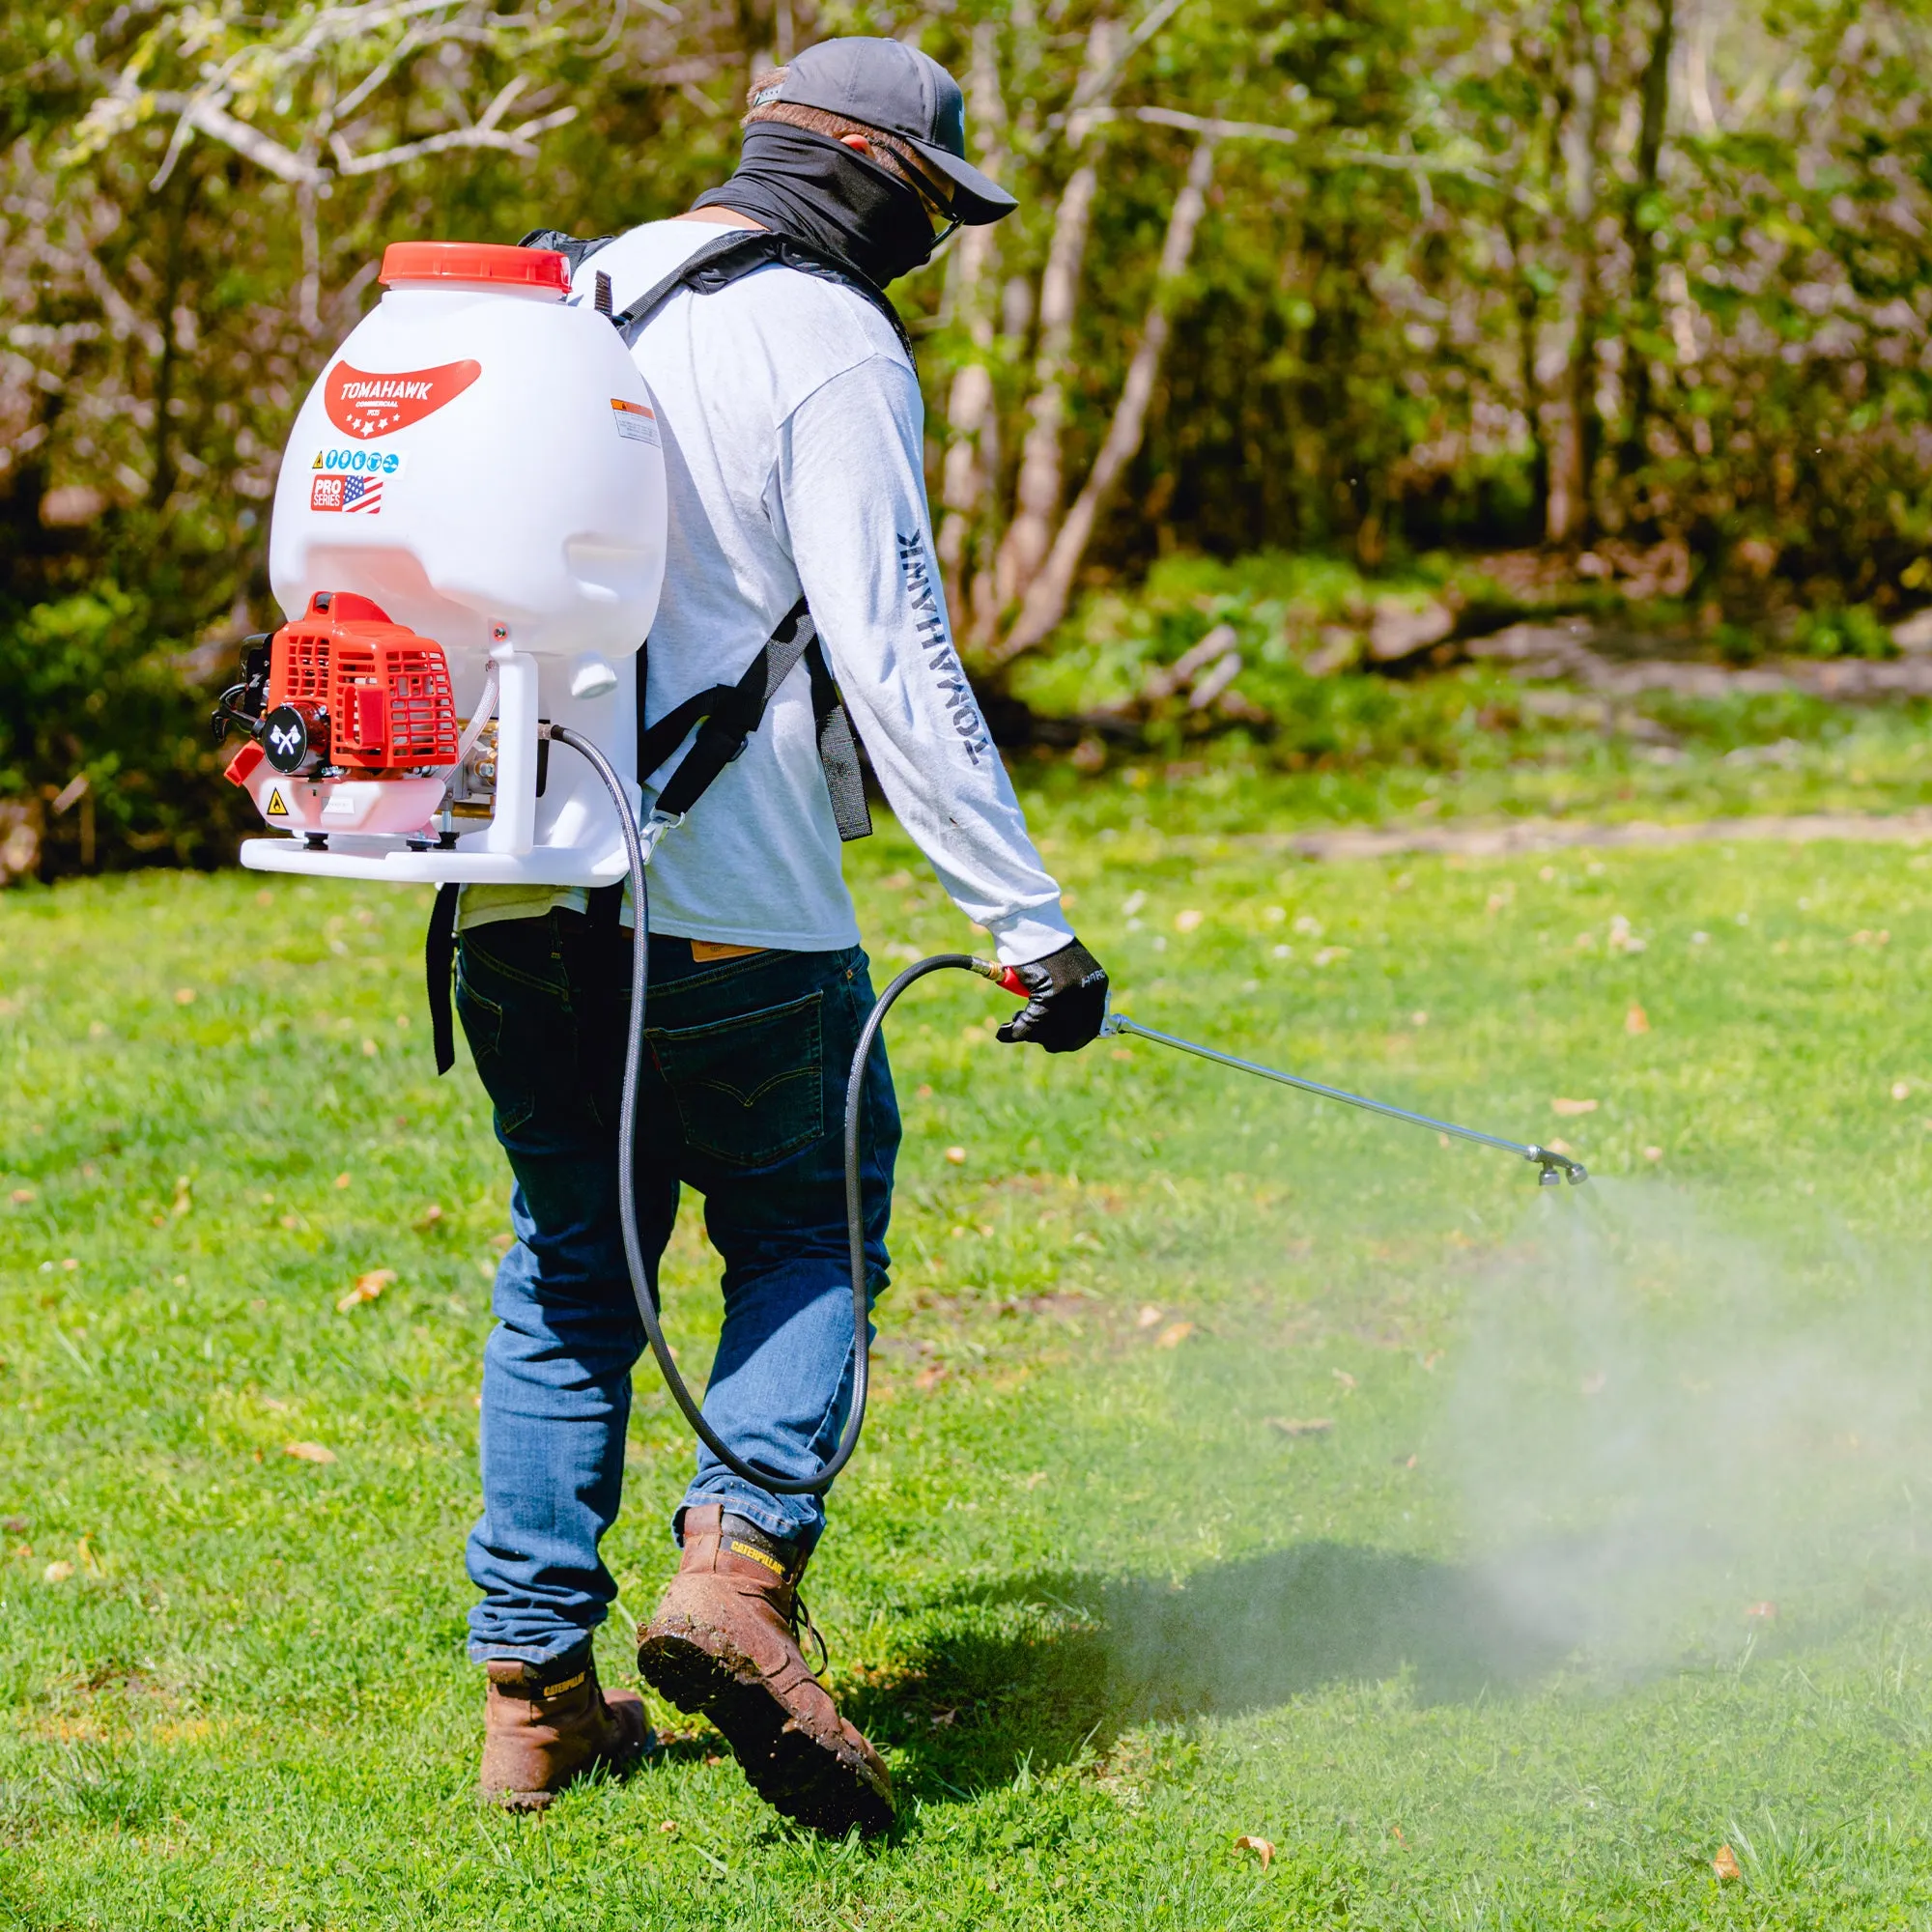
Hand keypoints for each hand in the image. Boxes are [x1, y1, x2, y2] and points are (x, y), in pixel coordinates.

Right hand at [996, 939, 1108, 1053]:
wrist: (1031, 924)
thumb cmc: (1044, 945)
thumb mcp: (1067, 971)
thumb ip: (1072, 995)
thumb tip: (1064, 1027)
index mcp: (1098, 984)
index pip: (1091, 1026)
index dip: (1071, 1038)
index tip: (1053, 1040)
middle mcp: (1089, 992)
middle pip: (1071, 1035)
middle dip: (1049, 1039)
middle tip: (1030, 1032)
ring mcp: (1072, 995)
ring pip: (1049, 1032)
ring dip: (1030, 1034)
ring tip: (1016, 1025)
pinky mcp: (1051, 995)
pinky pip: (1031, 1024)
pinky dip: (1015, 1030)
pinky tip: (1005, 1032)